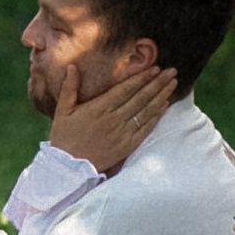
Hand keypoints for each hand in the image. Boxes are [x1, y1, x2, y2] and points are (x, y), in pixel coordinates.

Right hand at [50, 56, 174, 174]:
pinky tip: (164, 106)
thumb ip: (69, 87)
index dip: (142, 78)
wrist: (68, 168)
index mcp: (99, 108)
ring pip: (146, 111)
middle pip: (140, 98)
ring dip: (160, 96)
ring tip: (172, 84)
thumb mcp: (62, 110)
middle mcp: (113, 119)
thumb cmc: (64, 137)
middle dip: (157, 83)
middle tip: (171, 71)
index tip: (155, 68)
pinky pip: (145, 129)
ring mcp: (122, 134)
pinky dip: (156, 116)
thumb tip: (72, 66)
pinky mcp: (126, 146)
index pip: (126, 89)